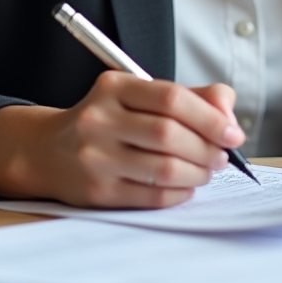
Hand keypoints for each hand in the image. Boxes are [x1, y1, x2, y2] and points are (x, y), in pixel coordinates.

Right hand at [0, 74, 245, 208]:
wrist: (48, 150)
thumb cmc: (107, 119)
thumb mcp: (140, 94)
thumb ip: (189, 97)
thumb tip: (228, 112)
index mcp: (115, 86)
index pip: (172, 98)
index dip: (210, 117)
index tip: (233, 132)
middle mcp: (100, 119)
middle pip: (170, 135)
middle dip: (207, 148)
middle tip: (223, 155)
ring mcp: (95, 157)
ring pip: (163, 169)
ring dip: (198, 173)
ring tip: (207, 170)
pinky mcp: (96, 191)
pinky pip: (151, 196)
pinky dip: (179, 193)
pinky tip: (186, 186)